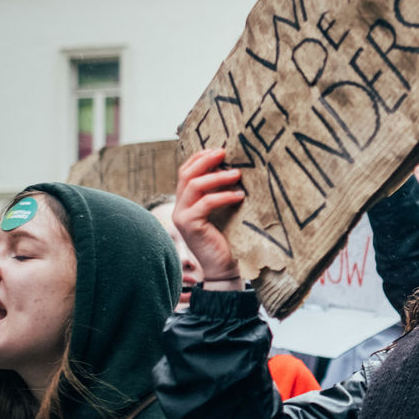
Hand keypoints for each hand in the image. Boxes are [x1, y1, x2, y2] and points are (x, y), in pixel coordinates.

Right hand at [175, 148, 245, 288]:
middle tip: (225, 153)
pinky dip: (223, 196)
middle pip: (186, 174)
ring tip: (237, 173)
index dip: (200, 157)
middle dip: (205, 160)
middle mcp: (179, 207)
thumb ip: (222, 193)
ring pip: (194, 186)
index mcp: (186, 202)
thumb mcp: (225, 211)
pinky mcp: (189, 226)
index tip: (218, 149)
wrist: (225, 269)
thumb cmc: (229, 239)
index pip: (186, 171)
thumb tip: (237, 168)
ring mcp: (181, 216)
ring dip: (216, 177)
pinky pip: (205, 204)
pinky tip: (239, 195)